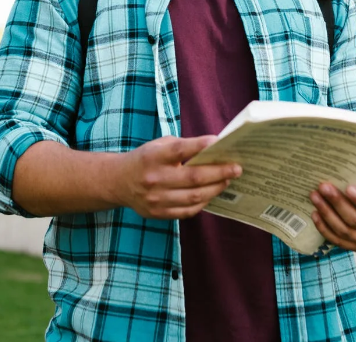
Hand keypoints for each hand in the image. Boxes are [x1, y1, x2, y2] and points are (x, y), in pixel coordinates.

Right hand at [114, 136, 240, 219]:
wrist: (119, 182)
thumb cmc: (146, 159)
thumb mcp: (158, 145)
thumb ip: (183, 146)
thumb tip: (214, 149)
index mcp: (153, 157)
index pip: (179, 150)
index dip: (200, 146)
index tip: (219, 141)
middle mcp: (154, 179)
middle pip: (193, 177)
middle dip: (219, 172)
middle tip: (236, 168)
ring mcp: (156, 199)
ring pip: (194, 197)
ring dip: (215, 188)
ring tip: (227, 181)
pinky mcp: (158, 214)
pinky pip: (188, 211)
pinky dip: (203, 201)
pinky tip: (211, 193)